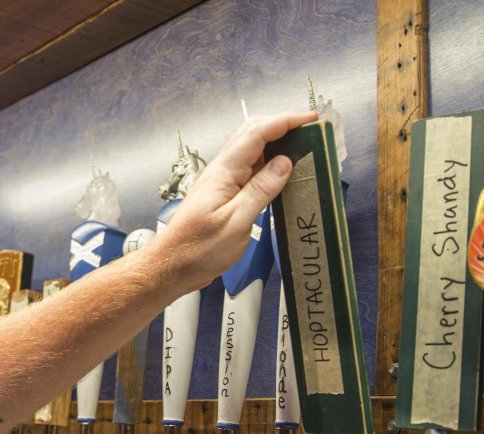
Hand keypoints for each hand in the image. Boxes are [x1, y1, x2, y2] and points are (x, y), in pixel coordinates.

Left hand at [151, 111, 317, 292]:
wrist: (173, 266)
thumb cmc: (198, 250)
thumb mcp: (236, 222)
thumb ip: (260, 191)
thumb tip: (284, 163)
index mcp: (224, 172)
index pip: (257, 133)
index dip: (285, 121)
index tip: (310, 118)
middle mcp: (222, 172)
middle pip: (253, 134)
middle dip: (282, 125)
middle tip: (309, 129)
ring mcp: (222, 182)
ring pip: (251, 151)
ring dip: (276, 142)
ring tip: (301, 145)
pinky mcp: (225, 195)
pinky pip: (249, 170)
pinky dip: (268, 164)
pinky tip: (281, 172)